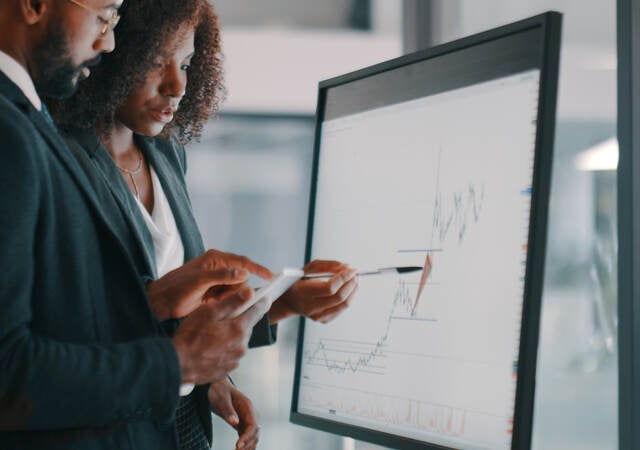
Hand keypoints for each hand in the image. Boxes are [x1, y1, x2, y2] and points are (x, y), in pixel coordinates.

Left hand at [147, 249, 272, 320]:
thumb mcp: (198, 282)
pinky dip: (227, 303)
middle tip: (227, 299)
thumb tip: (243, 273)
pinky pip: (229, 297)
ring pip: (236, 289)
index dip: (258, 269)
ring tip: (214, 303)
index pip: (242, 262)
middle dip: (240, 290)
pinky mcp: (214, 292)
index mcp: (215, 259)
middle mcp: (218, 267)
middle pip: (241, 278)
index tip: (271, 277)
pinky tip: (215, 306)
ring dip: (232, 298)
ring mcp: (216, 280)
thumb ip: (221, 276)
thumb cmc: (175, 289)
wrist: (159, 303)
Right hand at [172, 282, 269, 384]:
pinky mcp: (226, 369)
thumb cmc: (190, 337)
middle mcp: (241, 346)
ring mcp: (235, 360)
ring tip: (211, 333)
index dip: (261, 301)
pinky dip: (223, 348)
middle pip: (247, 326)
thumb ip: (232, 302)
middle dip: (239, 319)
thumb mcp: (209, 312)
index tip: (265, 296)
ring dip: (230, 335)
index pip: (258, 311)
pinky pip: (230, 354)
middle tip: (223, 315)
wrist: (177, 365)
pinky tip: (209, 346)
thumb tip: (250, 292)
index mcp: (239, 329)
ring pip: (238, 341)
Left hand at [208, 379, 258, 449]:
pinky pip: (247, 436)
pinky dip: (245, 445)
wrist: (218, 386)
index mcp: (248, 406)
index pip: (253, 425)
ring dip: (248, 446)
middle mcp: (251, 414)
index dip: (247, 437)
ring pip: (253, 436)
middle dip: (248, 444)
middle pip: (255, 433)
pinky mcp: (243, 424)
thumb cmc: (219, 391)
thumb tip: (235, 423)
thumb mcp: (221, 398)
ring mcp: (248, 419)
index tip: (238, 446)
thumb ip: (228, 410)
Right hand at [269, 260, 357, 323]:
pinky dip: (348, 298)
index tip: (351, 269)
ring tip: (355, 280)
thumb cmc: (298, 282)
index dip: (344, 278)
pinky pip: (341, 309)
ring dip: (353, 291)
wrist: (289, 301)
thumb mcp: (308, 268)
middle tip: (355, 274)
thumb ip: (327, 265)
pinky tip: (348, 289)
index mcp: (303, 292)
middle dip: (351, 284)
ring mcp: (317, 316)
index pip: (330, 288)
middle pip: (339, 297)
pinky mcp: (324, 320)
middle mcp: (310, 307)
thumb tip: (346, 267)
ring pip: (343, 305)